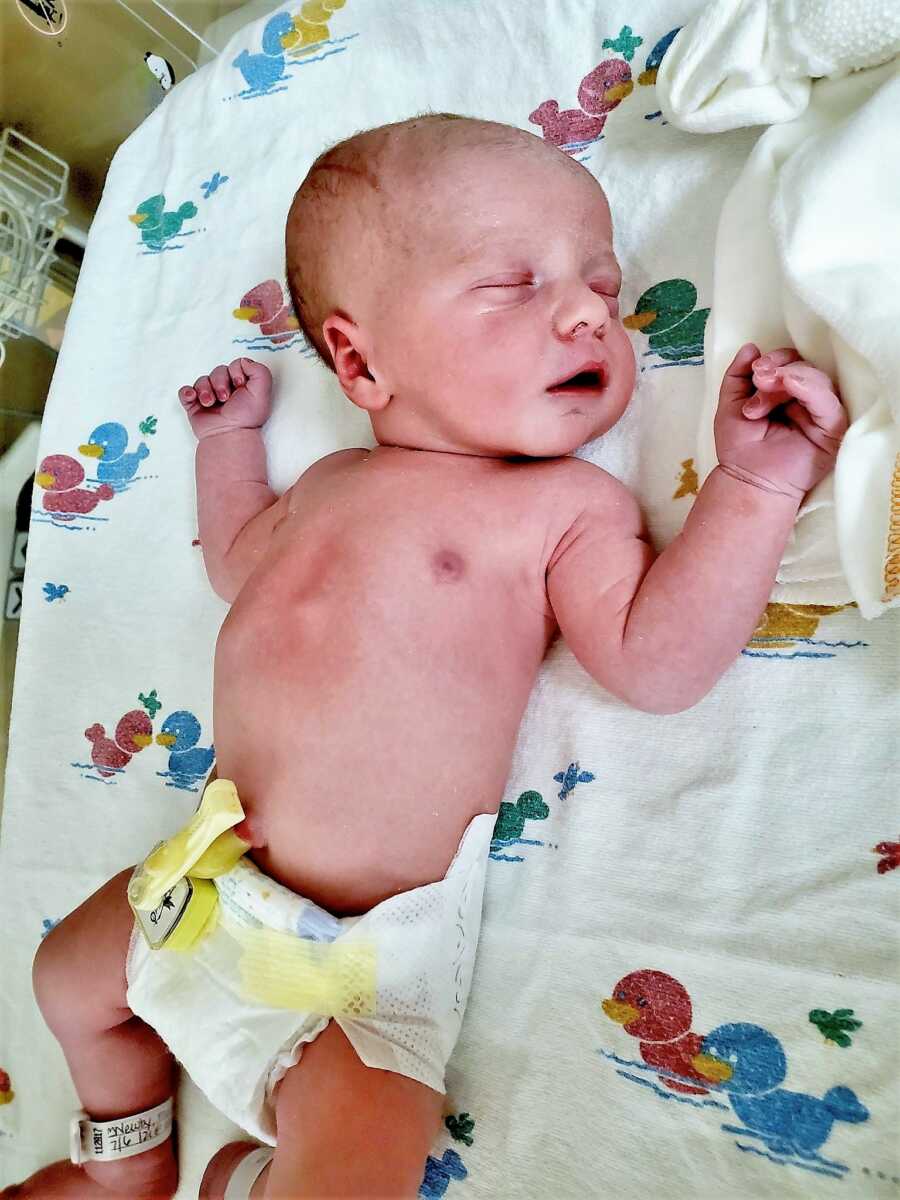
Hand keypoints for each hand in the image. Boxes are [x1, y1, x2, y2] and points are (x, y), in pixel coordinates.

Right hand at [179, 358, 272, 439]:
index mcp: (241, 385)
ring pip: (201, 380)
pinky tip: (194, 398)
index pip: (234, 365)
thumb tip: (243, 361)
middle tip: (225, 398)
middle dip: (220, 383)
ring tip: (210, 404)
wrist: (230, 435)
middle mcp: (225, 389)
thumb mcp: (262, 391)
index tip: (240, 386)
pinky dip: (187, 393)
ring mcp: (209, 397)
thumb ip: (260, 370)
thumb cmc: (247, 417)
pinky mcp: (194, 405)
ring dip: (205, 390)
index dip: (236, 373)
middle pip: (217, 371)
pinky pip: (184, 391)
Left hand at [714, 344, 847, 499]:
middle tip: (758, 381)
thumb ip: (738, 375)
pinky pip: (828, 402)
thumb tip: (751, 347)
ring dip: (788, 378)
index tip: (754, 371)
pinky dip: (809, 388)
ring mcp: (821, 414)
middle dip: (778, 369)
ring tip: (764, 392)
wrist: (746, 480)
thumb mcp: (731, 403)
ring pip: (817, 380)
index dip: (773, 360)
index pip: (789, 363)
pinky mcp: (832, 429)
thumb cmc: (739, 446)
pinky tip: (790, 385)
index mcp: (786, 393)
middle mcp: (807, 401)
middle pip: (803, 367)